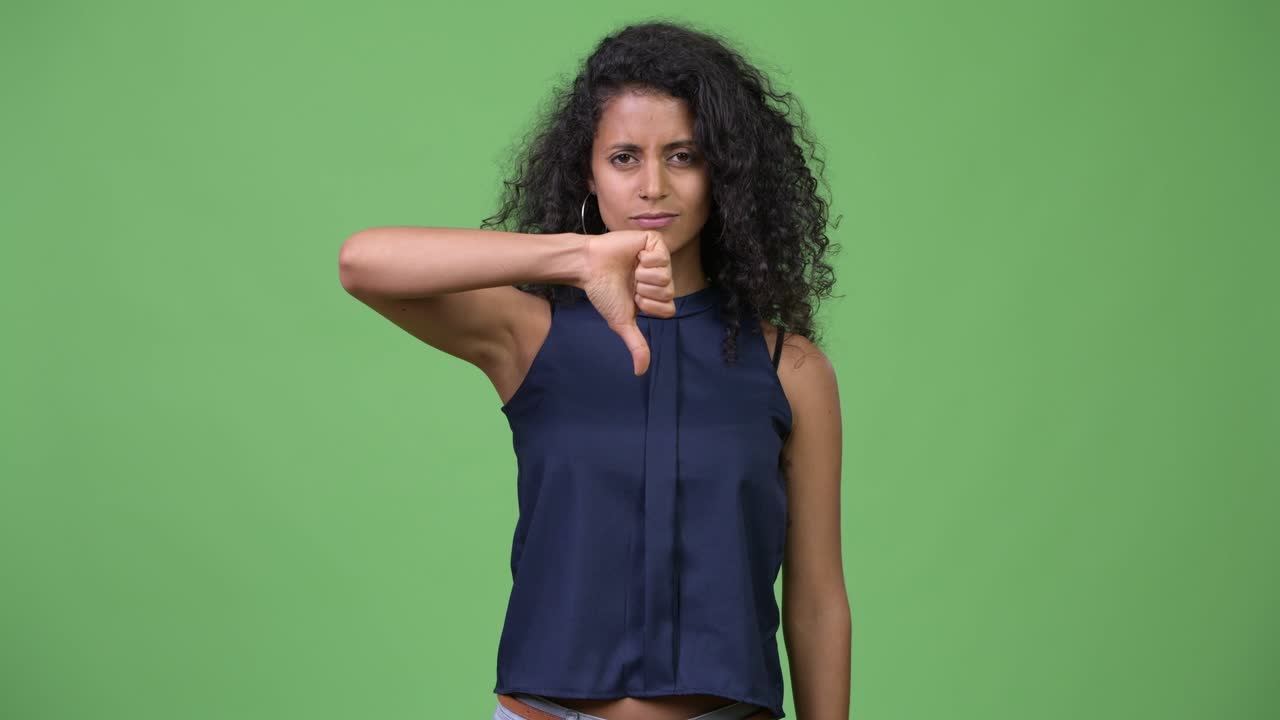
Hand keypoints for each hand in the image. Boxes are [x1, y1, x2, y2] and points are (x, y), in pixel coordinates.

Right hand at [579, 230, 676, 374]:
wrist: (589, 266)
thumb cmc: (604, 292)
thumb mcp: (622, 322)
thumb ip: (636, 345)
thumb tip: (640, 372)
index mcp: (656, 295)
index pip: (669, 309)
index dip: (650, 306)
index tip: (633, 299)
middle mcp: (660, 278)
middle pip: (669, 293)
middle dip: (645, 291)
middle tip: (630, 283)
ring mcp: (659, 259)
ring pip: (666, 276)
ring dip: (643, 276)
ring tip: (631, 269)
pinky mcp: (654, 242)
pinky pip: (662, 257)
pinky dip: (645, 259)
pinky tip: (634, 256)